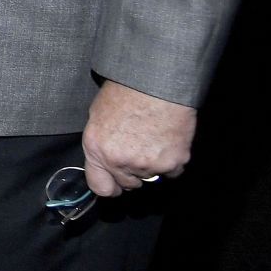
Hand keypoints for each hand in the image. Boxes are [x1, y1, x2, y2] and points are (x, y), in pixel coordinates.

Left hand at [81, 79, 196, 196]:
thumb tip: (105, 159)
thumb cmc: (125, 93)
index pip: (100, 187)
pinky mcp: (172, 163)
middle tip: (137, 149)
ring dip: (151, 164)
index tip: (114, 182)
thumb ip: (101, 145)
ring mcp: (147, 165)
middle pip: (128, 184)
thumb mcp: (97, 116)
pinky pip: (172, 171)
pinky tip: (166, 140)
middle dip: (131, 172)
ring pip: (150, 177)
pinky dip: (171, 161)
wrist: (156, 83)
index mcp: (97, 150)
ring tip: (152, 138)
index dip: (109, 185)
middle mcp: (120, 162)